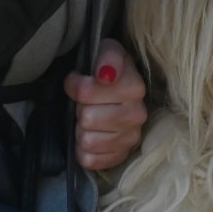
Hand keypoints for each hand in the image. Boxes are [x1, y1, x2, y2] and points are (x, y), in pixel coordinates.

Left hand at [64, 39, 147, 169]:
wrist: (121, 94)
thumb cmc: (109, 71)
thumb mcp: (108, 51)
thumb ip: (108, 56)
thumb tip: (105, 75)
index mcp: (135, 87)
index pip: (85, 92)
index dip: (75, 86)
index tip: (77, 82)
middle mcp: (137, 114)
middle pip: (86, 118)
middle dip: (80, 109)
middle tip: (87, 103)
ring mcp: (130, 138)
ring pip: (87, 140)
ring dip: (82, 130)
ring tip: (90, 120)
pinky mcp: (120, 157)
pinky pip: (89, 160)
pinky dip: (84, 150)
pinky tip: (92, 136)